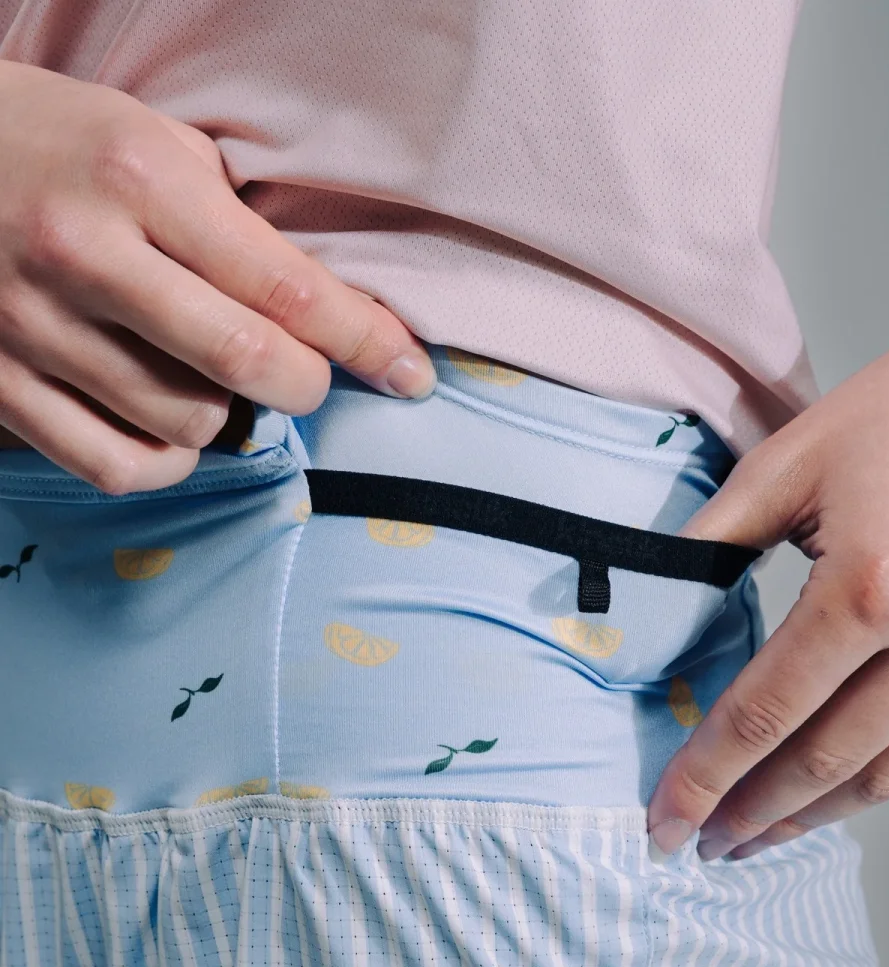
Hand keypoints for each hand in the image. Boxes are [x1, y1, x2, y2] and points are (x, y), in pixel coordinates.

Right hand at [0, 62, 435, 490]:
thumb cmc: (53, 142)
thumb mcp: (149, 137)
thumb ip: (231, 219)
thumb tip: (320, 306)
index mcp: (137, 179)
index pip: (286, 287)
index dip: (364, 340)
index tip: (408, 371)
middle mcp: (83, 254)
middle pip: (246, 363)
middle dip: (306, 384)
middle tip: (308, 376)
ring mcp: (32, 326)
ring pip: (186, 422)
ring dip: (229, 417)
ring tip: (216, 383)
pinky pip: (114, 465)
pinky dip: (166, 462)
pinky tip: (172, 430)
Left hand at [647, 286, 888, 862]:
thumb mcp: (785, 469)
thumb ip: (709, 546)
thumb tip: (648, 614)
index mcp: (867, 588)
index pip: (762, 712)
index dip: (705, 777)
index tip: (665, 821)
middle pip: (821, 760)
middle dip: (751, 812)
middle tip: (701, 843)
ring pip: (882, 773)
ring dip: (812, 815)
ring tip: (754, 835)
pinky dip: (870, 783)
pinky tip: (827, 793)